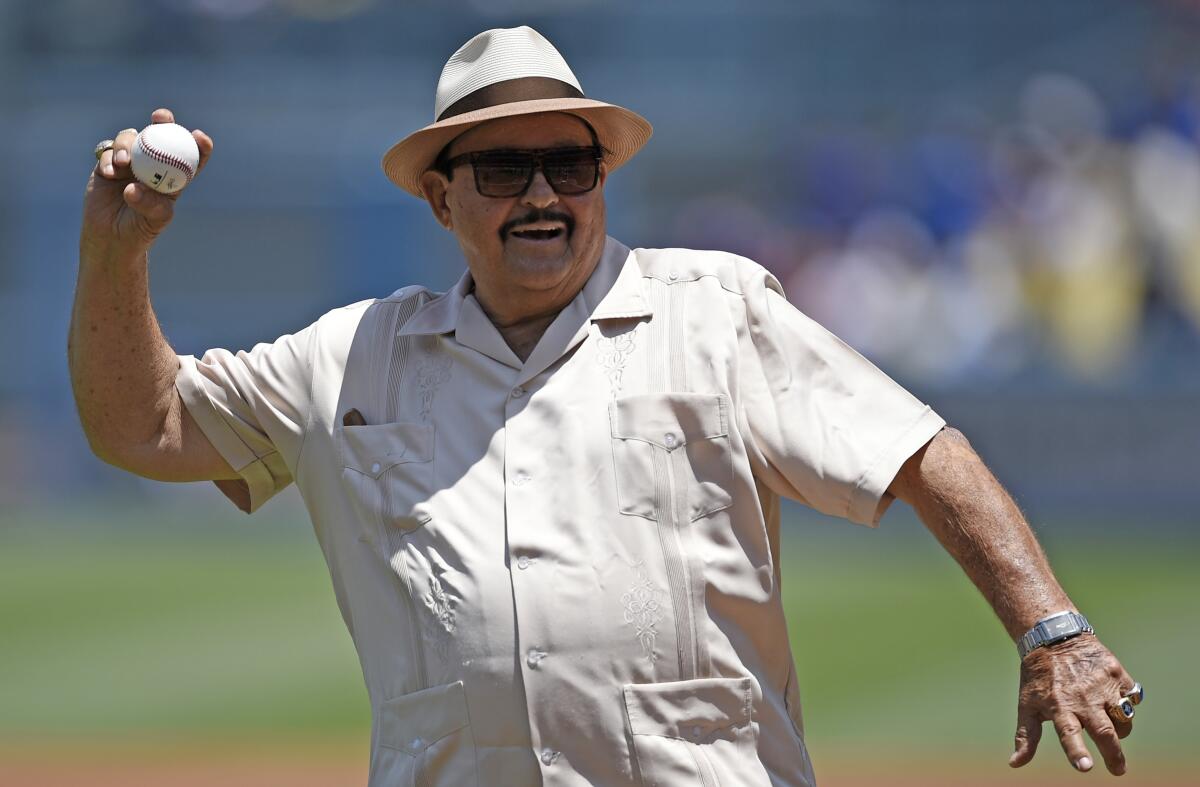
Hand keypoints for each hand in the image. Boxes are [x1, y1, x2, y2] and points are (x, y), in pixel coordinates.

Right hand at [82, 107, 213, 253]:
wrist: (111, 236)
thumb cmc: (141, 229)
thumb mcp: (154, 219)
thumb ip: (150, 204)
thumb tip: (132, 188)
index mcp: (174, 176)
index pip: (190, 156)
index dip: (198, 144)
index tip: (199, 136)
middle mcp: (153, 164)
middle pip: (160, 135)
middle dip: (163, 121)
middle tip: (161, 117)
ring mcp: (130, 162)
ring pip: (130, 138)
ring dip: (127, 144)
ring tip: (124, 162)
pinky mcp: (107, 164)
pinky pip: (107, 152)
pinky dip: (109, 158)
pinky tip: (110, 172)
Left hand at [1010, 634, 1135, 775]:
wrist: (1054, 637)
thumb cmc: (1039, 677)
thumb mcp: (1027, 704)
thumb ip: (1026, 736)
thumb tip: (1014, 764)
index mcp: (1058, 706)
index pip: (1068, 733)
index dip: (1077, 751)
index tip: (1085, 767)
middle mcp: (1081, 696)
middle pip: (1104, 731)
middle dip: (1114, 754)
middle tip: (1118, 770)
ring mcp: (1101, 684)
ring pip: (1123, 716)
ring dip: (1122, 729)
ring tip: (1114, 731)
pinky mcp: (1116, 672)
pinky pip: (1132, 697)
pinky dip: (1129, 704)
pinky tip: (1118, 703)